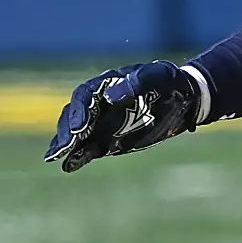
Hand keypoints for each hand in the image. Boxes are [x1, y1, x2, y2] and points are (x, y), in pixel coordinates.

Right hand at [46, 61, 202, 172]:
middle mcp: (98, 103)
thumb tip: (110, 96)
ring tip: (57, 155)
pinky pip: (88, 147)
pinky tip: (68, 165)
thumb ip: (136, 84)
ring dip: (66, 143)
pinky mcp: (107, 140)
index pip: (85, 95)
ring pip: (76, 132)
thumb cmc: (169, 83)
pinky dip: (78, 156)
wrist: (184, 100)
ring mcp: (101, 123)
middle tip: (65, 145)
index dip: (80, 110)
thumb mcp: (158, 77)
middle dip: (68, 129)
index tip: (81, 126)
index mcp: (107, 84)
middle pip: (74, 114)